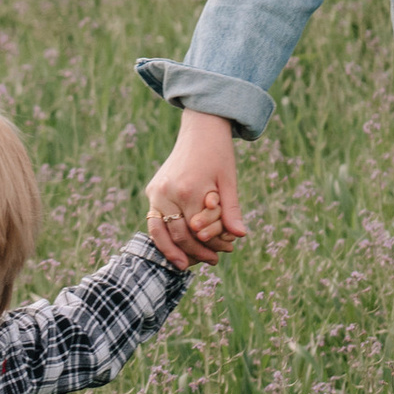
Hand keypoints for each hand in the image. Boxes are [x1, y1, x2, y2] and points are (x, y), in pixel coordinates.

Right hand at [146, 111, 246, 268]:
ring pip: (159, 232)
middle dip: (195, 252)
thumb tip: (240, 235)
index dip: (212, 245)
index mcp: (189, 190)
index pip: (198, 231)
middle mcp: (168, 192)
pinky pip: (154, 220)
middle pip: (178, 235)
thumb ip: (231, 209)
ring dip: (172, 251)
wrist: (200, 129)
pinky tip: (174, 248)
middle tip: (213, 261)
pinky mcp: (152, 190)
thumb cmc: (218, 154)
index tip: (226, 252)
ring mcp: (156, 191)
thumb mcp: (229, 181)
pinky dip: (162, 236)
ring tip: (185, 265)